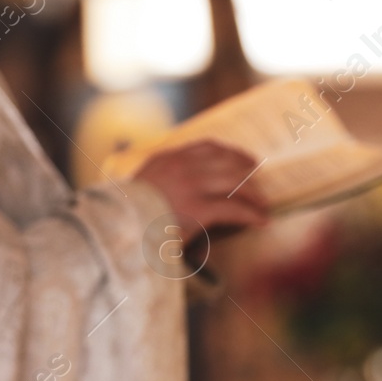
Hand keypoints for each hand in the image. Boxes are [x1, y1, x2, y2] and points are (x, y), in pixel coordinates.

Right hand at [133, 139, 268, 240]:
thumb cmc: (128, 219)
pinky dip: (252, 215)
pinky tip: (262, 221)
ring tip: (264, 206)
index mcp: (167, 160)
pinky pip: (234, 208)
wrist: (117, 233)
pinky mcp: (198, 209)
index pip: (207, 147)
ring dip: (254, 195)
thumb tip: (179, 192)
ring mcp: (190, 186)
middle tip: (260, 182)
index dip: (231, 153)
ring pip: (235, 183)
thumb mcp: (140, 190)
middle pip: (227, 162)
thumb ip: (160, 183)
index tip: (244, 159)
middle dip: (248, 172)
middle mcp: (181, 167)